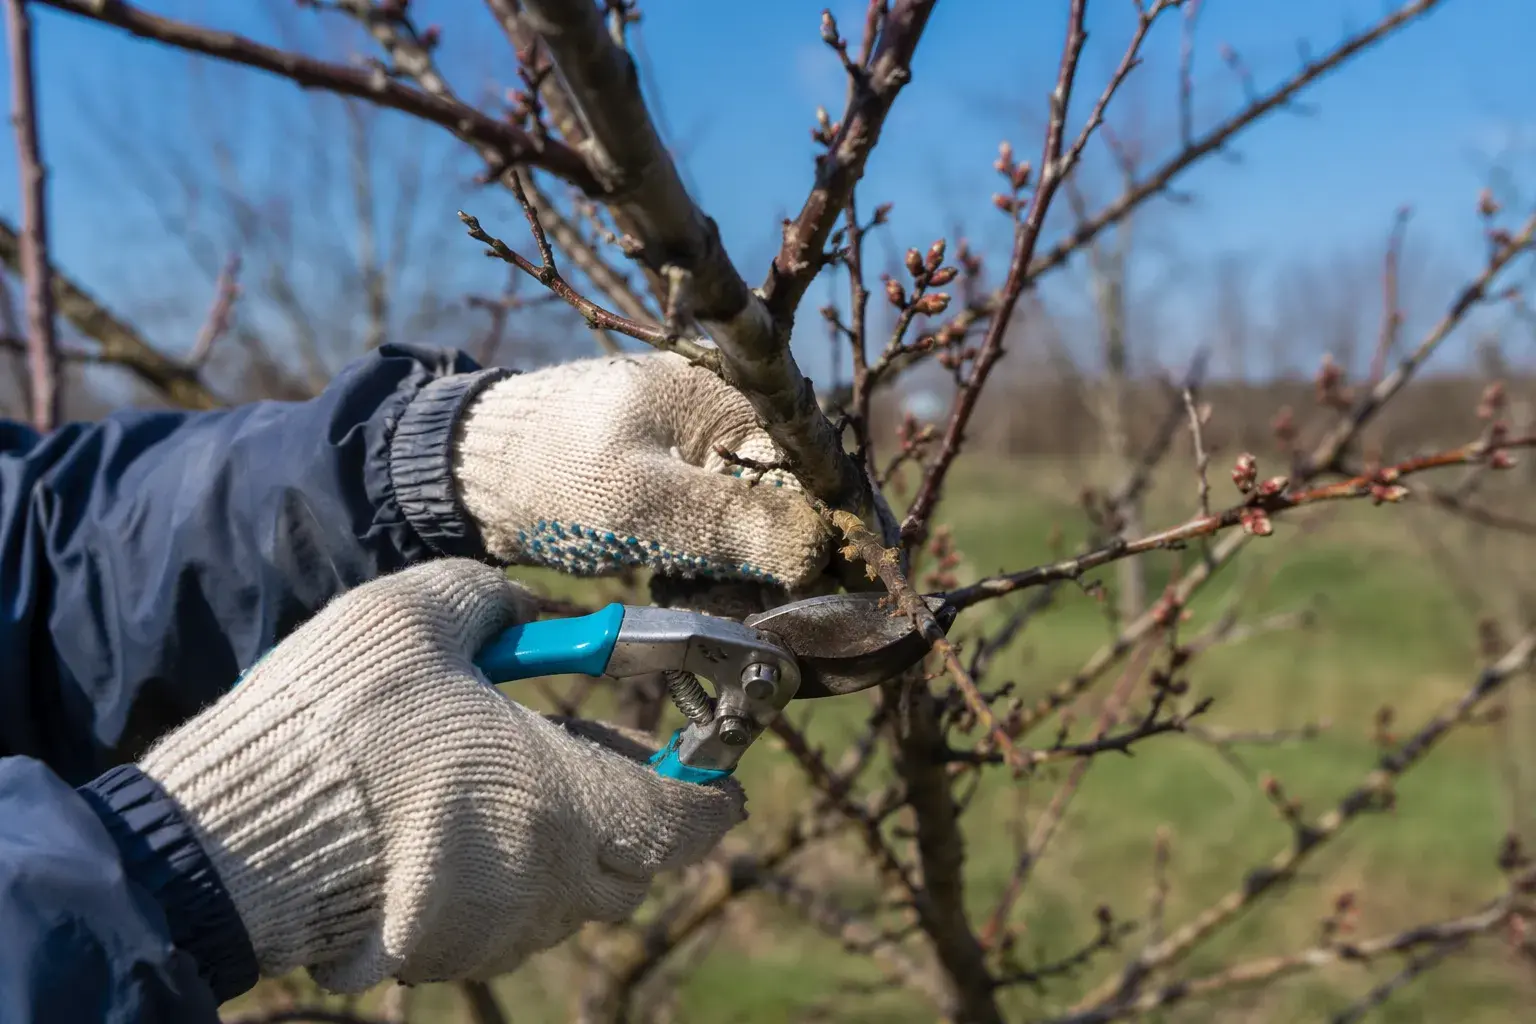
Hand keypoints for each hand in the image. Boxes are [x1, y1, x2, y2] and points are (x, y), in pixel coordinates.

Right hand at [136, 559, 744, 991]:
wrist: (225, 841)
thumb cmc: (334, 723)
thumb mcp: (417, 616)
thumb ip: (494, 599)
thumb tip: (528, 609)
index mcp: (561, 802)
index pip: (687, 820)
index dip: (708, 792)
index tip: (710, 769)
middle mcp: (542, 883)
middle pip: (638, 867)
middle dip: (639, 814)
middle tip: (600, 753)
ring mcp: (489, 931)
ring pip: (570, 900)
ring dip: (570, 846)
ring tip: (518, 781)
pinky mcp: (434, 955)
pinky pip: (505, 923)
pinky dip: (508, 879)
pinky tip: (459, 827)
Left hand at [451, 352, 830, 587]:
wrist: (470, 476)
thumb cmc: (550, 472)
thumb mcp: (643, 501)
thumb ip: (733, 522)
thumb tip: (819, 547)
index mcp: (732, 395)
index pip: (813, 468)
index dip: (825, 531)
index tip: (823, 586)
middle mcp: (729, 418)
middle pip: (793, 500)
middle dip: (780, 560)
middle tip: (750, 604)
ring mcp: (705, 452)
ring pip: (760, 524)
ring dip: (745, 571)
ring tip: (701, 590)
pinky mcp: (681, 484)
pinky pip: (724, 532)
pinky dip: (715, 567)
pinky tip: (686, 582)